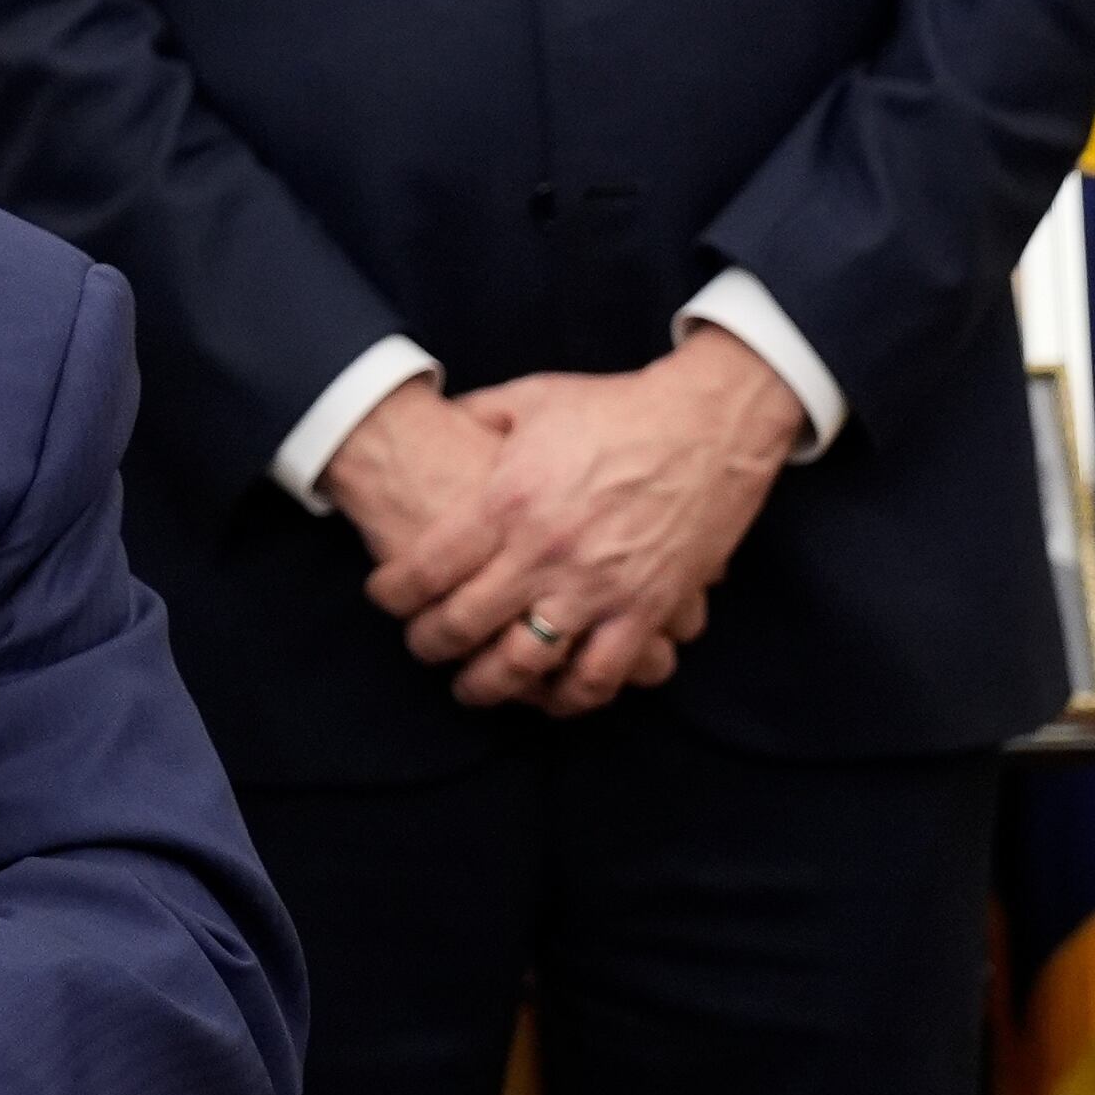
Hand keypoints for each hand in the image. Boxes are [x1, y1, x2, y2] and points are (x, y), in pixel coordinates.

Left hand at [321, 378, 687, 702]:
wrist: (709, 423)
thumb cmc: (616, 408)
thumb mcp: (532, 398)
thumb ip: (477, 416)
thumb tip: (439, 420)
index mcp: (508, 502)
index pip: (427, 569)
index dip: (394, 593)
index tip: (384, 597)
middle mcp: (545, 553)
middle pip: (464, 625)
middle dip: (430, 644)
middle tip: (421, 646)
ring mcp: (598, 587)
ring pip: (525, 665)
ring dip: (490, 686)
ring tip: (473, 687)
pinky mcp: (647, 609)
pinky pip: (601, 675)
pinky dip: (570, 697)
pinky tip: (550, 696)